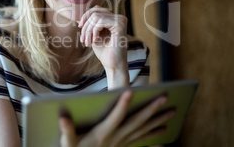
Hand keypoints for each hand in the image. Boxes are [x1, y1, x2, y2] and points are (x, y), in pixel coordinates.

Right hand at [59, 91, 175, 146]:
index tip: (130, 91)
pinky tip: (164, 136)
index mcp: (102, 134)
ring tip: (171, 112)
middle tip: (164, 98)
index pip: (115, 117)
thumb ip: (67, 131)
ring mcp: (122, 144)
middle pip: (136, 122)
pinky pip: (141, 143)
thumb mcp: (67, 143)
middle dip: (151, 109)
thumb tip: (62, 118)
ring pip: (143, 131)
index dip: (122, 104)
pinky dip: (153, 138)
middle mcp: (115, 139)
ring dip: (157, 121)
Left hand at [78, 6, 128, 86]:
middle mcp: (119, 17)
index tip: (79, 27)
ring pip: (96, 16)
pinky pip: (100, 21)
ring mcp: (120, 20)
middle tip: (83, 39)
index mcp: (113, 18)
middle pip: (95, 12)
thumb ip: (89, 25)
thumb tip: (77, 17)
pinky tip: (95, 40)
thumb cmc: (104, 51)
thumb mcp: (93, 35)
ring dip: (88, 30)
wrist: (112, 64)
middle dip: (86, 25)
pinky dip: (94, 31)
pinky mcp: (120, 25)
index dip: (85, 16)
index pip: (96, 9)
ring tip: (87, 42)